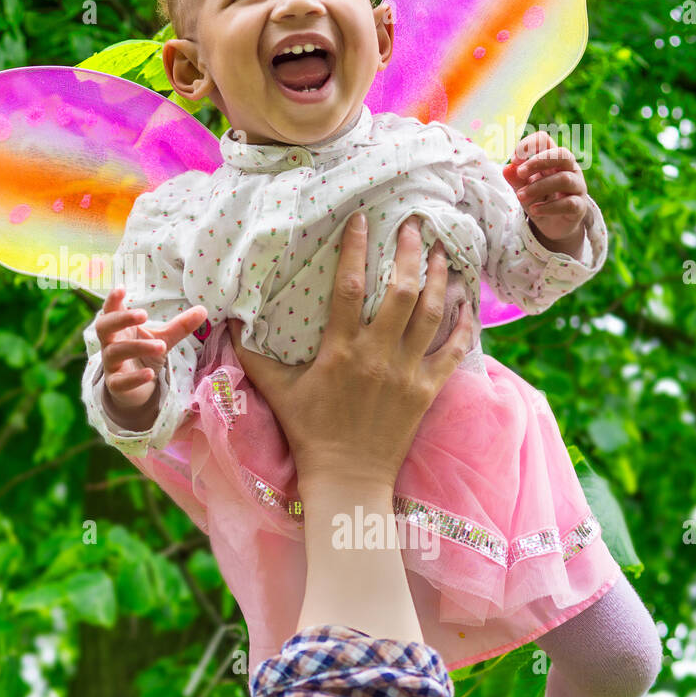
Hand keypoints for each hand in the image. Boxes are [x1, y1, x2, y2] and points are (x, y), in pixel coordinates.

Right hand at [95, 287, 206, 410]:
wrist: (133, 389)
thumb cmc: (143, 356)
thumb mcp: (162, 339)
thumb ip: (179, 326)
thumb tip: (204, 309)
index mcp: (120, 328)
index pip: (110, 310)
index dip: (113, 300)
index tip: (122, 288)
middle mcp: (111, 343)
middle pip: (104, 327)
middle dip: (121, 319)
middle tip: (144, 314)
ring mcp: (111, 364)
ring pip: (116, 352)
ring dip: (138, 347)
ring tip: (161, 346)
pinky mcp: (116, 385)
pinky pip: (120, 381)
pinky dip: (135, 377)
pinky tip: (150, 373)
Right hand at [229, 212, 473, 489]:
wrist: (347, 477)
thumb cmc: (308, 430)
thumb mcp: (274, 389)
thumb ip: (252, 353)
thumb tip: (228, 321)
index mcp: (340, 350)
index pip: (349, 287)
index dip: (355, 249)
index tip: (362, 219)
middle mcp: (377, 355)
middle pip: (400, 291)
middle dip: (409, 252)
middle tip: (414, 224)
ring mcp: (407, 372)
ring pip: (431, 313)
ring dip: (438, 277)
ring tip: (441, 249)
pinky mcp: (428, 390)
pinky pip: (455, 350)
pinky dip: (465, 322)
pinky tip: (466, 298)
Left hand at [503, 132, 589, 243]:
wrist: (553, 225)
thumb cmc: (539, 199)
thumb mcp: (523, 189)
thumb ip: (516, 179)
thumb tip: (507, 168)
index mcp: (553, 159)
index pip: (545, 140)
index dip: (529, 145)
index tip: (514, 160)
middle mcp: (569, 169)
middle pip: (562, 154)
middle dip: (539, 161)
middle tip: (520, 173)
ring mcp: (577, 187)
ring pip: (564, 179)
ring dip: (539, 186)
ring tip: (520, 196)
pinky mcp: (579, 206)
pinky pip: (569, 203)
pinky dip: (549, 207)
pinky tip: (534, 210)